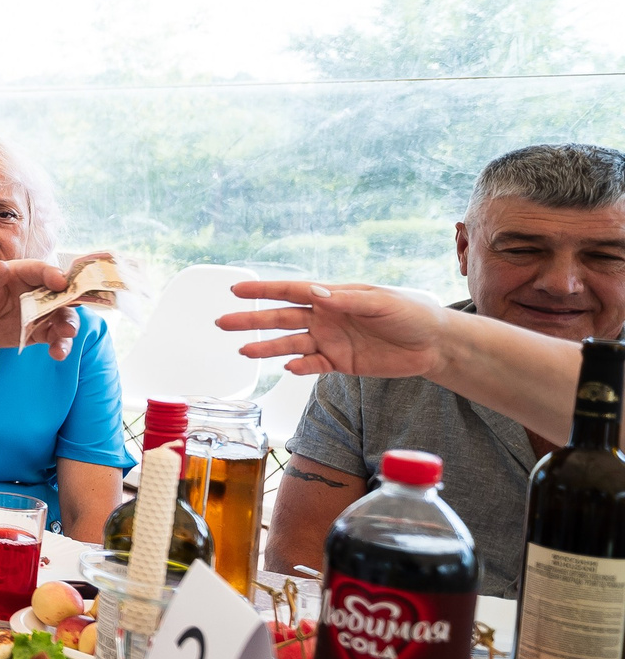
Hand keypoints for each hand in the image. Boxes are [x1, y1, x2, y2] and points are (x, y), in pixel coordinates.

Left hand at [0, 258, 77, 358]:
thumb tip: (1, 268)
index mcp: (20, 273)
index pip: (39, 270)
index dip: (52, 274)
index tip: (60, 281)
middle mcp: (36, 291)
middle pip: (61, 292)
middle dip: (71, 299)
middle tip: (76, 306)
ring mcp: (40, 312)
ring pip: (62, 316)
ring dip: (69, 324)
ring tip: (67, 333)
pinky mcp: (39, 331)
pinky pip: (54, 338)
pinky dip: (60, 345)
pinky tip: (58, 353)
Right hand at [217, 279, 452, 378]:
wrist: (436, 344)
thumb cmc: (413, 314)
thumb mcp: (382, 303)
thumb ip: (347, 300)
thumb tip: (315, 292)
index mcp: (334, 297)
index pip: (292, 292)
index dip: (263, 291)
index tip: (236, 290)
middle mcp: (326, 318)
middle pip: (281, 318)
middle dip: (252, 320)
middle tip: (223, 323)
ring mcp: (331, 341)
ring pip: (291, 344)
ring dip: (267, 348)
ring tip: (243, 352)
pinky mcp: (341, 363)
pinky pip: (313, 365)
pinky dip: (300, 367)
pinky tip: (288, 368)